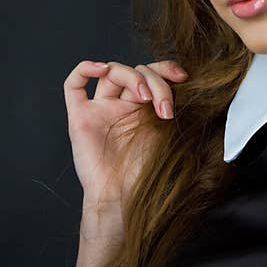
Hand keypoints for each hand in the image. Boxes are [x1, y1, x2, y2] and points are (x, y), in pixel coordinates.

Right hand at [63, 59, 188, 210]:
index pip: (153, 73)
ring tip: (145, 97)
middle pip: (136, 72)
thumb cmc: (145, 173)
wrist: (123, 197)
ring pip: (112, 72)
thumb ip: (173, 107)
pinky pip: (74, 84)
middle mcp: (122, 105)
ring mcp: (101, 109)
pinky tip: (101, 70)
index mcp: (143, 108)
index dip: (166, 69)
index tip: (183, 78)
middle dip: (154, 82)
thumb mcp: (168, 134)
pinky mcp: (80, 117)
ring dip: (132, 76)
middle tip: (164, 106)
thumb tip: (192, 85)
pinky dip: (86, 69)